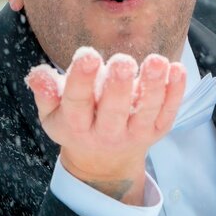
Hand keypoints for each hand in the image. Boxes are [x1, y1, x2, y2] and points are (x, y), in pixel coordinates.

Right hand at [25, 48, 185, 203]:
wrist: (104, 160)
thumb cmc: (76, 124)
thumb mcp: (52, 114)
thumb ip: (45, 93)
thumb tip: (38, 74)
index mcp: (76, 126)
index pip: (77, 103)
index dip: (81, 80)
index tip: (87, 55)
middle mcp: (107, 133)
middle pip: (114, 111)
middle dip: (119, 86)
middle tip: (123, 61)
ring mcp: (135, 133)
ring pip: (146, 112)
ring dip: (153, 86)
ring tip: (157, 61)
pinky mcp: (157, 131)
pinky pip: (168, 112)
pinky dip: (175, 92)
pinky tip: (177, 69)